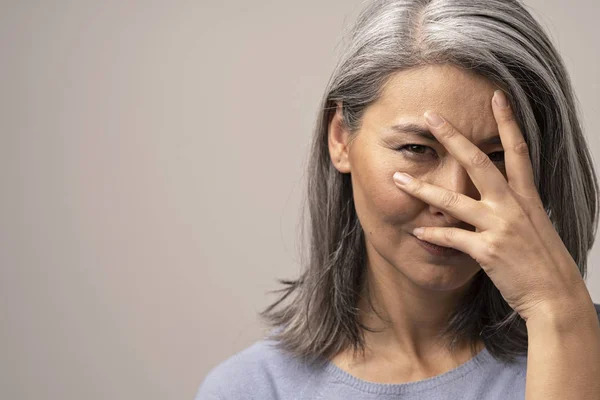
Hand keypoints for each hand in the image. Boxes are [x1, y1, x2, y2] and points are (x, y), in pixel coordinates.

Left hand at [392, 90, 586, 321]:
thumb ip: (514, 203)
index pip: (519, 150)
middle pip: (479, 163)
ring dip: (424, 189)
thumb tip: (497, 190)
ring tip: (398, 180)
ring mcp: (501, 227)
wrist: (555, 296)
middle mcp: (513, 206)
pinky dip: (433, 234)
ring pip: (455, 202)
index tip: (497, 96)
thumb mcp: (534, 224)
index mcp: (526, 197)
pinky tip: (417, 231)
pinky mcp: (489, 251)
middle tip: (432, 116)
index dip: (508, 122)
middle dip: (454, 137)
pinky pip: (453, 238)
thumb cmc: (543, 260)